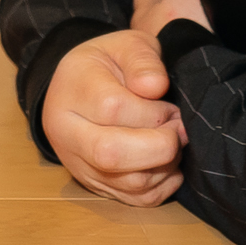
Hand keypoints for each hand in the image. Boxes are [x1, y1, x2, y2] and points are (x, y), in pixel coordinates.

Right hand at [40, 28, 188, 206]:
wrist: (82, 87)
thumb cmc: (110, 64)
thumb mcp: (127, 45)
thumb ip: (143, 60)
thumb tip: (155, 87)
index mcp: (72, 90)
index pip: (113, 109)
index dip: (153, 110)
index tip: (169, 103)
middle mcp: (66, 132)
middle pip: (110, 154)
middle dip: (160, 145)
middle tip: (179, 129)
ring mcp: (78, 164)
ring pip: (127, 182)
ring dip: (166, 165)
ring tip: (173, 141)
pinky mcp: (95, 185)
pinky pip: (135, 199)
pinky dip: (163, 186)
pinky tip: (168, 163)